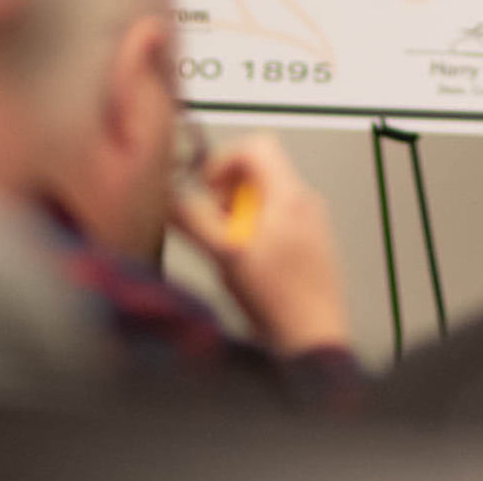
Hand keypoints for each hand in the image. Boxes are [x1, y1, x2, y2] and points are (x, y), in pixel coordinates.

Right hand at [168, 133, 350, 354]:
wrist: (312, 337)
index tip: (206, 187)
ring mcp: (309, 222)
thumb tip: (170, 199)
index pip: (257, 145)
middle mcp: (304, 202)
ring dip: (238, 211)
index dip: (223, 160)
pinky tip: (247, 261)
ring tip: (230, 244)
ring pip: (265, 194)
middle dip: (227, 190)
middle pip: (259, 168)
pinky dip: (254, 228)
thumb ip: (194, 221)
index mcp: (289, 195)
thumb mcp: (225, 255)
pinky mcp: (308, 242)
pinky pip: (276, 217)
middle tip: (214, 219)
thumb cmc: (280, 300)